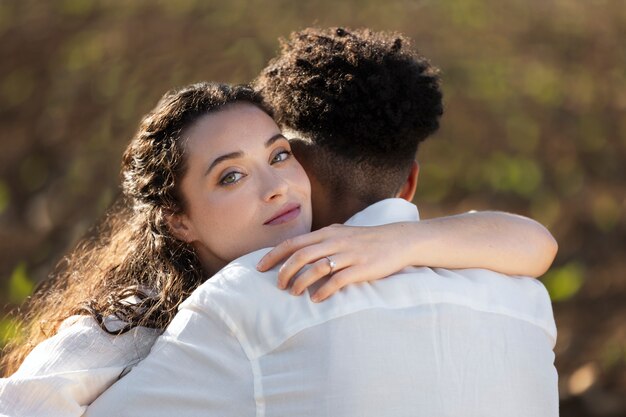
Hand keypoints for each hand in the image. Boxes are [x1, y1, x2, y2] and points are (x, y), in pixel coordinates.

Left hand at [256, 223, 410, 301]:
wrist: (398, 240)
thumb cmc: (366, 239)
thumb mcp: (341, 234)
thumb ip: (321, 241)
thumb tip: (298, 253)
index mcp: (327, 232)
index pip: (293, 243)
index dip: (274, 255)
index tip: (260, 268)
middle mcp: (335, 241)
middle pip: (300, 255)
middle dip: (284, 271)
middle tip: (278, 286)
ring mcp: (348, 254)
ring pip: (317, 268)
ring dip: (301, 282)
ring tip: (294, 293)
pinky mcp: (362, 268)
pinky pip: (338, 280)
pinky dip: (324, 291)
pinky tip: (317, 299)